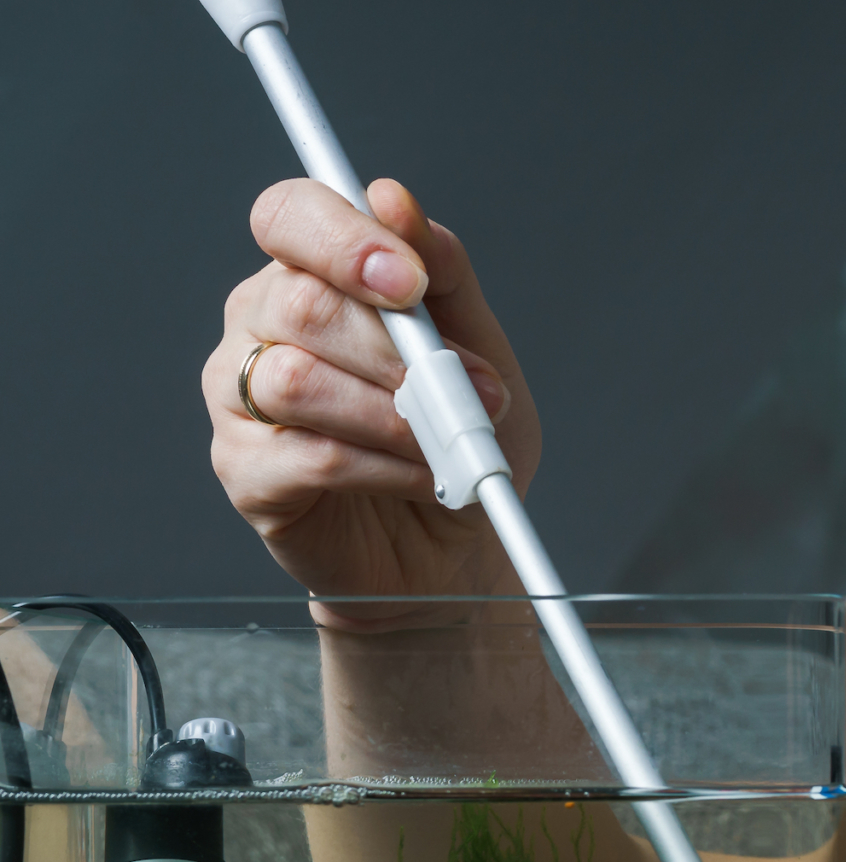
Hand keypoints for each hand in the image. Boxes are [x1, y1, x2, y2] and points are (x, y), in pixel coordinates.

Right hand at [203, 178, 542, 623]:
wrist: (454, 548)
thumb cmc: (459, 438)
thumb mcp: (478, 347)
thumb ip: (443, 273)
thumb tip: (394, 200)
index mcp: (308, 275)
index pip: (290, 217)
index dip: (345, 240)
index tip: (411, 282)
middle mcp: (259, 324)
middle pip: (300, 304)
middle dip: (397, 352)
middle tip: (468, 391)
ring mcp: (238, 397)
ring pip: (297, 381)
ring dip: (394, 415)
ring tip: (453, 442)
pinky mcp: (245, 471)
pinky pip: (308, 455)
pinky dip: (385, 468)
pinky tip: (428, 480)